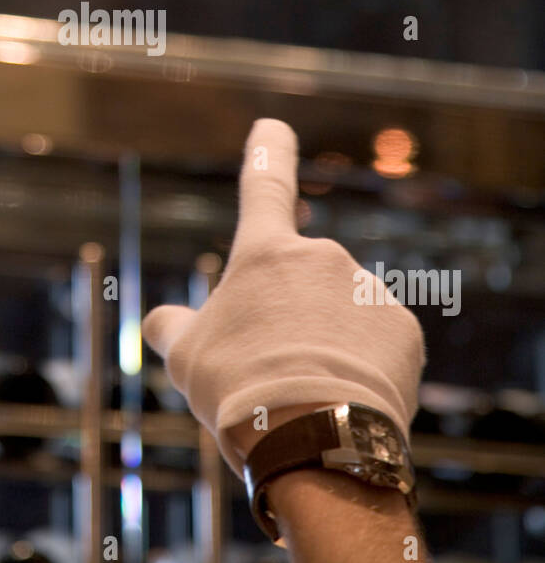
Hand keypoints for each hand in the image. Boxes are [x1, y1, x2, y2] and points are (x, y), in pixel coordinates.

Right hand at [141, 119, 425, 476]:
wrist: (315, 437)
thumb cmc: (239, 390)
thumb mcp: (186, 358)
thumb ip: (173, 329)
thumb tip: (159, 322)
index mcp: (264, 254)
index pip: (264, 184)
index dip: (267, 150)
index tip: (272, 125)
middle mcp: (321, 257)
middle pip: (299, 285)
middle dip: (289, 320)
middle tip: (269, 374)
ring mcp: (367, 291)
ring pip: (340, 317)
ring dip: (325, 346)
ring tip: (307, 397)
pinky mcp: (403, 329)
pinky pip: (377, 344)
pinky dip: (362, 368)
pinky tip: (345, 402)